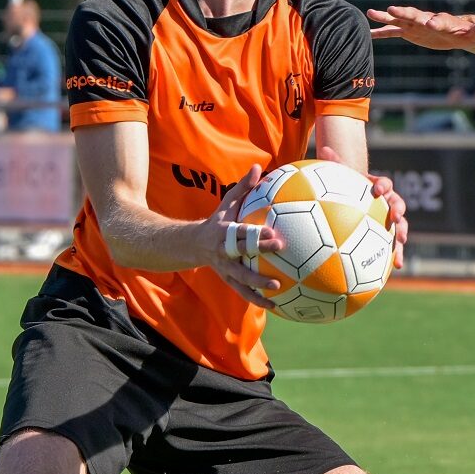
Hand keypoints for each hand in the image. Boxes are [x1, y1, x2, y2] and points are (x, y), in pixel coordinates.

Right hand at [206, 165, 286, 309]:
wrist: (193, 244)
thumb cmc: (218, 221)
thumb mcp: (227, 203)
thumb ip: (243, 187)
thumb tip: (259, 166)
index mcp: (225, 232)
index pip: (242, 232)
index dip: (256, 233)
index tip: (274, 232)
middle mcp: (224, 252)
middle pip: (242, 254)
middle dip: (260, 253)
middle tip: (281, 251)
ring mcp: (225, 268)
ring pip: (241, 279)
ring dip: (258, 286)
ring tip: (278, 290)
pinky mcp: (228, 280)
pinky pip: (243, 292)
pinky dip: (257, 300)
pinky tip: (276, 307)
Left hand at [318, 145, 409, 269]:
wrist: (358, 200)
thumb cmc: (348, 188)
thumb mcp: (341, 175)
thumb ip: (334, 163)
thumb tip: (323, 148)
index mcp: (378, 188)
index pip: (385, 184)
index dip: (383, 186)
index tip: (378, 190)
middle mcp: (387, 203)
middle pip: (398, 205)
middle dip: (399, 211)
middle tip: (396, 218)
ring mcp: (390, 219)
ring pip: (400, 226)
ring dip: (402, 236)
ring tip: (401, 247)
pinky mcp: (388, 235)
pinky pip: (394, 245)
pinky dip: (397, 255)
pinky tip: (397, 268)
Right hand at [368, 5, 474, 50]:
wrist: (457, 32)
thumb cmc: (467, 33)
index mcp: (442, 21)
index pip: (438, 20)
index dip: (434, 22)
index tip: (429, 23)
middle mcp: (426, 20)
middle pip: (414, 15)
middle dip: (404, 13)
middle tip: (392, 10)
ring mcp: (415, 26)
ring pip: (399, 21)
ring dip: (386, 17)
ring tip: (370, 13)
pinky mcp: (410, 33)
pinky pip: (393, 33)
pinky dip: (382, 33)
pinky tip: (368, 33)